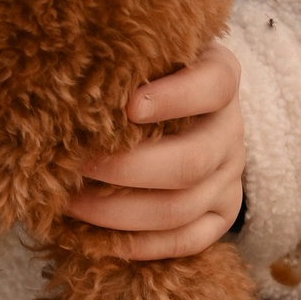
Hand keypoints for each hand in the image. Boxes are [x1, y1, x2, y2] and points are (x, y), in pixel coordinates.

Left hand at [66, 42, 245, 261]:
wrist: (180, 112)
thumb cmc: (148, 76)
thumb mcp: (149, 55)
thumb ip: (128, 60)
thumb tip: (72, 79)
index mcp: (221, 78)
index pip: (214, 86)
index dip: (175, 99)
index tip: (128, 106)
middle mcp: (231, 130)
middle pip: (190, 161)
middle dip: (125, 169)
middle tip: (74, 163)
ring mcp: (230, 176)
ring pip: (179, 209)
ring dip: (117, 211)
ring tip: (69, 201)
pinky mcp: (222, 215)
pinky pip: (185, 241)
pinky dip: (136, 244)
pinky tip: (94, 235)